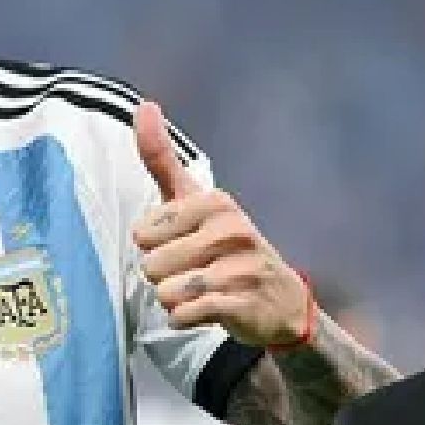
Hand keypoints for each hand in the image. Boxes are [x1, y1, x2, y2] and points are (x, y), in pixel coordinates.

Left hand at [131, 102, 310, 347]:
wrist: (281, 301)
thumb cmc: (226, 246)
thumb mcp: (197, 201)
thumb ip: (163, 158)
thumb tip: (143, 105)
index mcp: (216, 201)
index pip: (143, 233)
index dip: (154, 246)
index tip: (183, 245)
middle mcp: (231, 230)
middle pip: (150, 265)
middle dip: (164, 276)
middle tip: (195, 271)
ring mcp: (239, 268)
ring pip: (165, 291)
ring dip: (175, 299)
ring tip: (201, 290)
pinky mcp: (242, 304)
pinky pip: (183, 314)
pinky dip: (185, 318)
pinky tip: (207, 310)